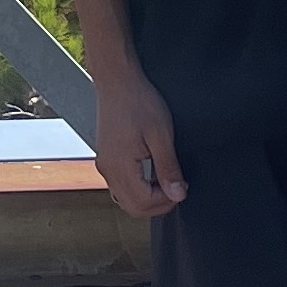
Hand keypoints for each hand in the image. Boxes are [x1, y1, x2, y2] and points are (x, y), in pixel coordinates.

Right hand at [91, 68, 187, 219]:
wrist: (116, 80)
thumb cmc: (138, 101)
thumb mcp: (161, 135)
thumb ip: (168, 168)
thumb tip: (177, 194)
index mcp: (120, 166)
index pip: (143, 203)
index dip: (166, 202)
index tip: (182, 189)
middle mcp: (108, 170)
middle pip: (132, 207)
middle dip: (157, 205)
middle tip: (177, 190)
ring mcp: (104, 164)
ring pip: (125, 198)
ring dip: (147, 198)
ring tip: (165, 181)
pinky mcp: (106, 158)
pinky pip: (120, 185)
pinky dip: (137, 188)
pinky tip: (150, 174)